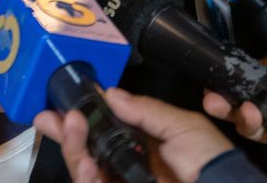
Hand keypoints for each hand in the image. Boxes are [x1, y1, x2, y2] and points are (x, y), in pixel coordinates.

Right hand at [35, 87, 233, 182]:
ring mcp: (122, 181)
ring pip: (83, 167)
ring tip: (71, 127)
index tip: (65, 101)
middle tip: (53, 115)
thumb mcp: (183, 126)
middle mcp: (129, 163)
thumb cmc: (213, 164)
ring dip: (71, 147)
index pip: (105, 127)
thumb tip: (111, 93)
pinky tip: (84, 160)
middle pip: (87, 148)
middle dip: (66, 131)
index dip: (84, 114)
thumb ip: (146, 110)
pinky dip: (82, 173)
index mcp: (144, 143)